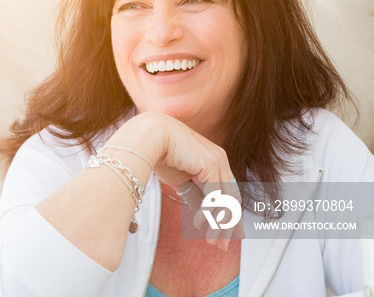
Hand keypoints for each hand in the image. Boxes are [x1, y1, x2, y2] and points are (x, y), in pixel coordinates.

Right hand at [109, 111, 244, 248]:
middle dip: (228, 224)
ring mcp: (218, 161)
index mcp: (214, 159)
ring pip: (225, 200)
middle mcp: (220, 159)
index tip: (226, 233)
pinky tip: (197, 224)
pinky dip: (207, 214)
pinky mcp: (211, 165)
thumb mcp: (180, 179)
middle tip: (223, 244)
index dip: (227, 214)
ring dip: (218, 224)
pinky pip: (214, 197)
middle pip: (231, 198)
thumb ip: (193, 194)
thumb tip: (202, 213)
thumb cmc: (158, 152)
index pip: (227, 191)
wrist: (148, 136)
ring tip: (212, 241)